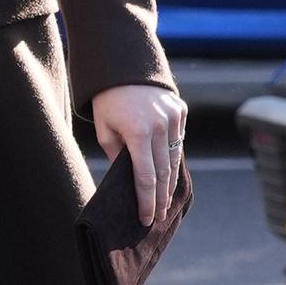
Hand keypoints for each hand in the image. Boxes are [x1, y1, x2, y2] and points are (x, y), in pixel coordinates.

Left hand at [91, 82, 186, 227]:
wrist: (123, 66)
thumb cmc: (107, 102)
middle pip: (164, 172)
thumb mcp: (104, 130)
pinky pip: (179, 141)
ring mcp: (174, 117)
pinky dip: (174, 159)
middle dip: (161, 198)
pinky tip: (169, 176)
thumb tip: (127, 181)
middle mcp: (160, 126)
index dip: (146, 201)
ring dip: (170, 183)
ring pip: (175, 159)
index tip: (146, 218)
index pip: (145, 177)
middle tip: (158, 217)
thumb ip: (117, 157)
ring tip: (165, 203)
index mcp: (138, 132)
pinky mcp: (181, 110)